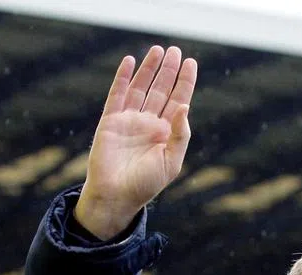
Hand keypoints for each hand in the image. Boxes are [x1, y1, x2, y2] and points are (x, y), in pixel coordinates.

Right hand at [75, 46, 197, 239]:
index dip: (185, 82)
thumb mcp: (170, 162)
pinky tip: (130, 61)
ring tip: (158, 50)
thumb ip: (180, 134)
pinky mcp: (111, 121)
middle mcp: (149, 124)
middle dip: (168, 70)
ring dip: (149, 69)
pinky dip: (123, 78)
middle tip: (175, 50)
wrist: (116, 196)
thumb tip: (185, 106)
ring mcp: (129, 121)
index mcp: (166, 133)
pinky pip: (118, 94)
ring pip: (141, 88)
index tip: (190, 63)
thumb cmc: (145, 185)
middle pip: (161, 90)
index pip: (178, 101)